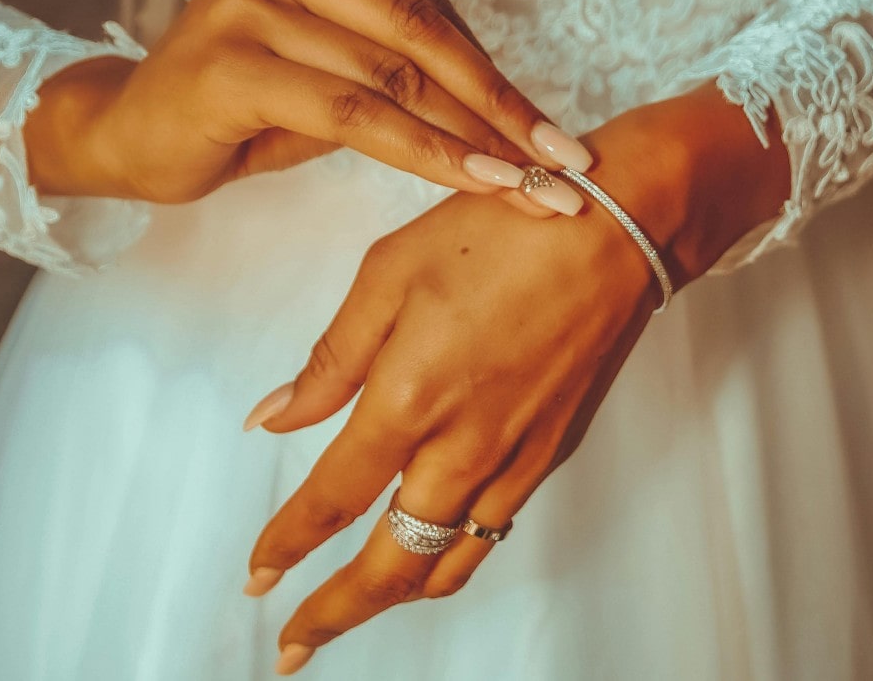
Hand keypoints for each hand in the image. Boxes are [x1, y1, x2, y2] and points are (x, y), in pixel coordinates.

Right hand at [24, 0, 592, 214]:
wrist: (128, 135)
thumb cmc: (241, 108)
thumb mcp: (329, 79)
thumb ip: (399, 74)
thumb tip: (508, 117)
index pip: (428, 10)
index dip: (497, 74)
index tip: (554, 133)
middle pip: (422, 34)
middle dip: (503, 106)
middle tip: (564, 165)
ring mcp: (246, 1)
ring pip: (393, 76)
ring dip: (475, 138)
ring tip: (533, 187)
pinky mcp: (228, 63)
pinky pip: (352, 111)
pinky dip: (424, 151)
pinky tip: (476, 180)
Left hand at [238, 84, 789, 673]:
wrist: (615, 232)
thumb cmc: (500, 233)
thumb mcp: (389, 273)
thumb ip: (330, 359)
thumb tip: (273, 419)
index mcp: (410, 399)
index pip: (333, 500)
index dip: (286, 546)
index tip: (257, 575)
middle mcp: (463, 448)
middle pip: (392, 566)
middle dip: (337, 615)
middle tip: (295, 646)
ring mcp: (514, 459)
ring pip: (448, 564)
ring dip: (395, 598)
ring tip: (355, 609)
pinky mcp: (550, 453)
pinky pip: (492, 533)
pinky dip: (452, 561)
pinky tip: (431, 550)